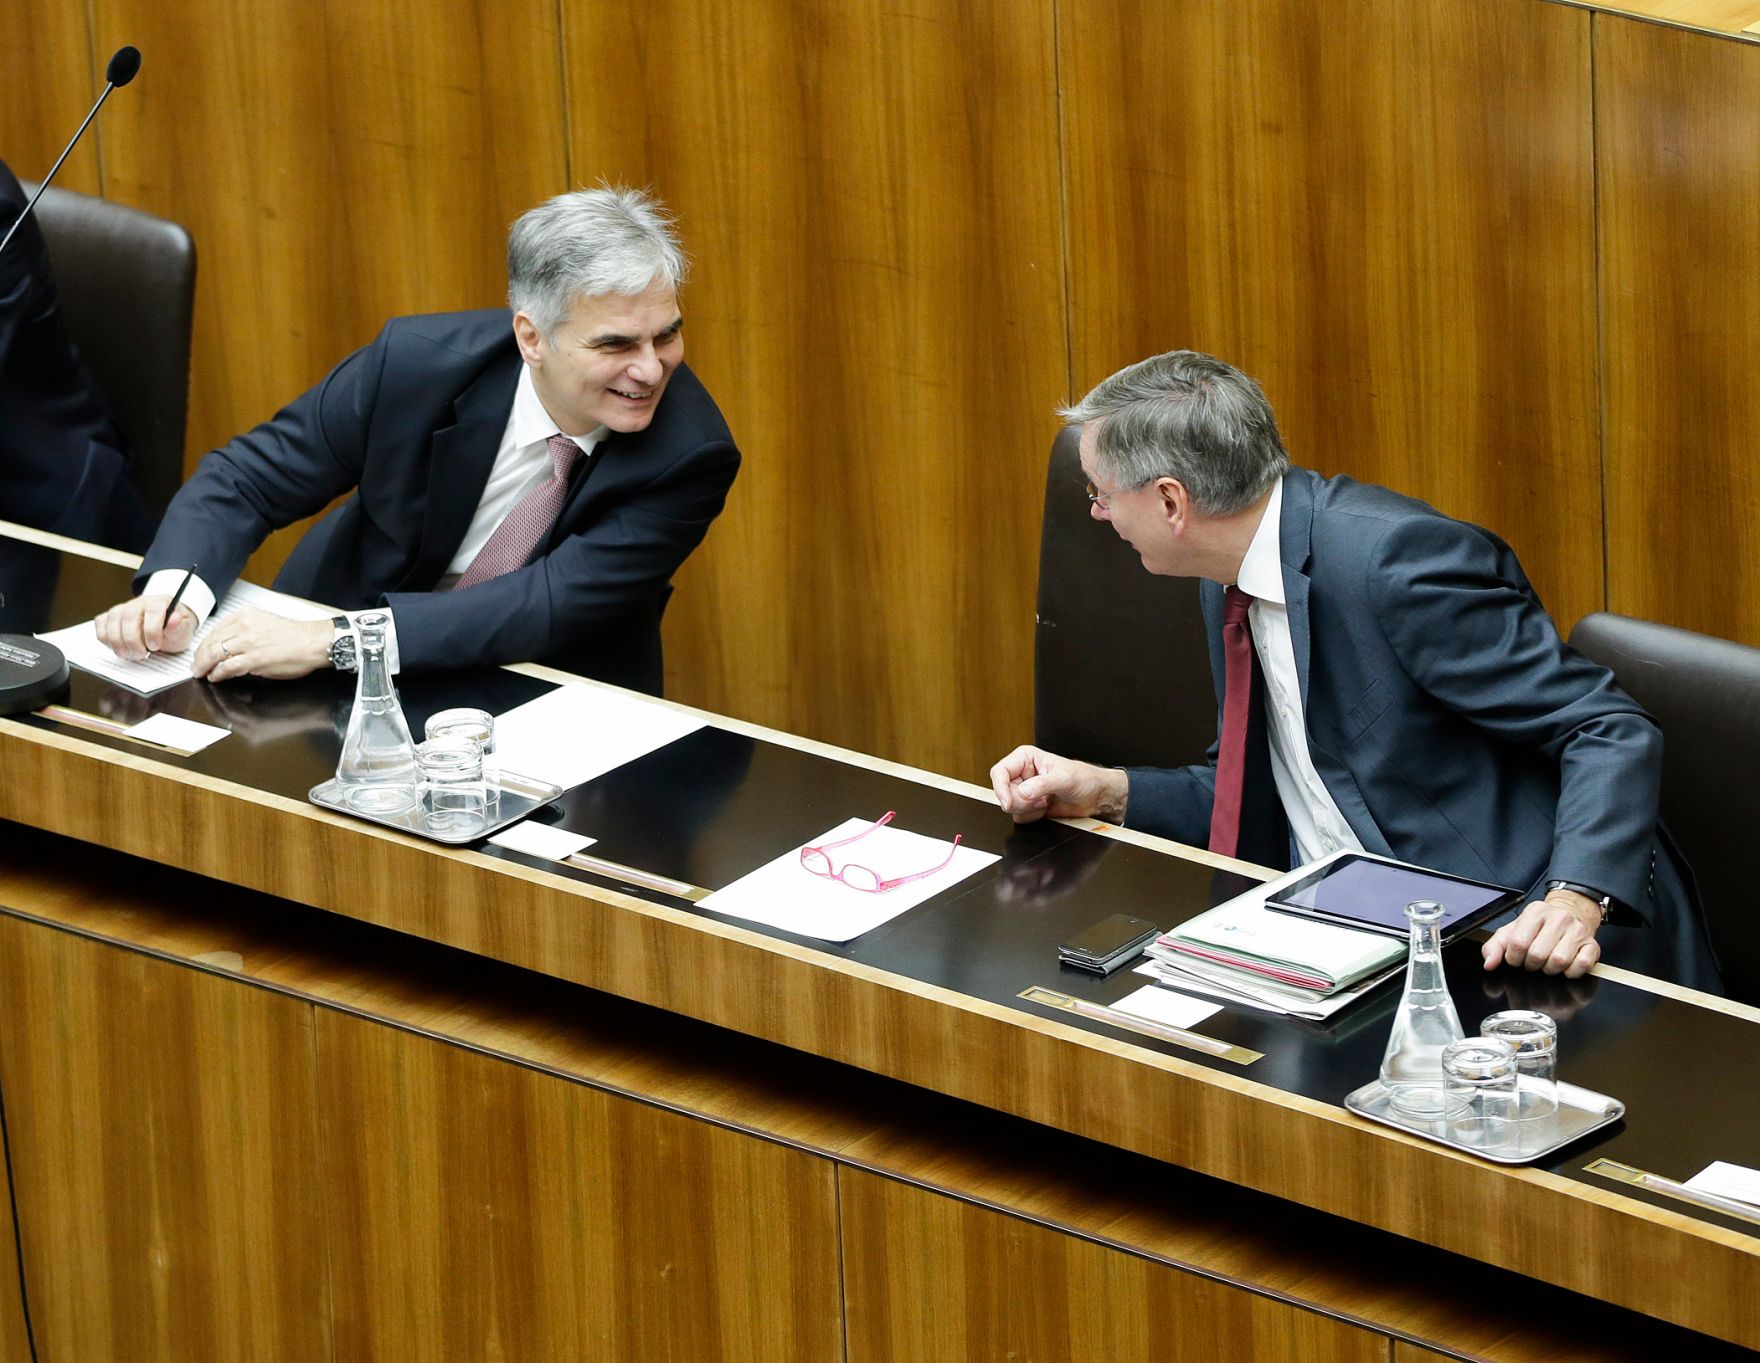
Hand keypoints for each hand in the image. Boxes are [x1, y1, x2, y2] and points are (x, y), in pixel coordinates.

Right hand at [94, 595, 197, 659]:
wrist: (166, 627)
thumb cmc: (174, 630)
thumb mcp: (184, 632)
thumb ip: (179, 627)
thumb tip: (175, 618)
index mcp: (160, 602)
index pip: (153, 610)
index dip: (152, 630)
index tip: (155, 646)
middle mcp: (140, 602)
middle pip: (128, 617)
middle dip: (132, 640)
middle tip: (140, 655)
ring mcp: (123, 608)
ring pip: (112, 620)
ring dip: (118, 642)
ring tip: (130, 654)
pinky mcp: (111, 617)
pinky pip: (101, 624)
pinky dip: (106, 639)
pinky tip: (119, 648)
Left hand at [192, 608, 332, 682]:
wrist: (314, 642)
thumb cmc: (296, 636)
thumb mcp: (265, 623)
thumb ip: (246, 632)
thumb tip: (232, 647)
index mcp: (247, 615)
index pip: (216, 629)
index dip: (204, 643)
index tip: (201, 651)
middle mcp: (244, 626)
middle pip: (211, 641)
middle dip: (200, 655)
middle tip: (196, 665)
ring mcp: (248, 642)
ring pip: (215, 654)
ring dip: (205, 665)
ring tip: (201, 672)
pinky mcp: (253, 659)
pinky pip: (227, 667)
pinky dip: (218, 673)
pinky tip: (215, 676)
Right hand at [988, 744, 1128, 823]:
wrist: (1095, 797)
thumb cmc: (1084, 779)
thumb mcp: (1064, 778)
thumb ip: (1042, 785)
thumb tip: (1023, 792)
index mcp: (1025, 758)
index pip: (999, 772)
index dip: (1001, 788)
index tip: (1008, 802)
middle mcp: (1021, 774)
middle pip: (1003, 792)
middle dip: (1021, 801)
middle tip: (1041, 800)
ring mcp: (1024, 791)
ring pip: (1010, 806)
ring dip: (1028, 809)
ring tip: (1046, 801)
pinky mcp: (1028, 806)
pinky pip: (1019, 817)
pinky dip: (1033, 816)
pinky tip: (1046, 808)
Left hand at [1482, 889, 1601, 978]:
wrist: (1571, 914)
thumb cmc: (1538, 927)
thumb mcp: (1512, 931)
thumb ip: (1495, 946)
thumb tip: (1489, 964)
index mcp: (1535, 912)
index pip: (1518, 943)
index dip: (1514, 959)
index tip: (1516, 959)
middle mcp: (1558, 918)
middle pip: (1538, 955)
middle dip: (1532, 965)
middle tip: (1533, 961)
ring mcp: (1577, 931)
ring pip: (1558, 962)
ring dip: (1550, 969)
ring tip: (1548, 962)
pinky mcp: (1593, 945)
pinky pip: (1581, 966)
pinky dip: (1570, 972)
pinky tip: (1565, 966)